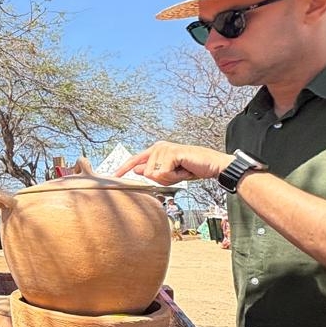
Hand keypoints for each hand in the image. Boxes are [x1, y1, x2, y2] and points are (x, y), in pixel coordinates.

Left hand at [114, 141, 231, 184]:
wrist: (212, 166)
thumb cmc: (192, 169)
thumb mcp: (170, 173)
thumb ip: (153, 171)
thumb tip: (137, 170)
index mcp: (156, 150)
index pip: (135, 160)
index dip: (123, 168)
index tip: (113, 176)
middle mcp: (158, 147)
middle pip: (146, 173)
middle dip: (162, 179)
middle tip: (177, 173)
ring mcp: (164, 148)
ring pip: (154, 175)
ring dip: (170, 178)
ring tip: (181, 170)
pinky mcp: (171, 152)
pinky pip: (163, 173)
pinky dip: (175, 176)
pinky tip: (184, 169)